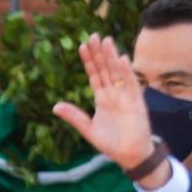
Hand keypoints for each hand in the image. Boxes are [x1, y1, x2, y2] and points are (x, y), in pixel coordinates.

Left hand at [53, 34, 161, 176]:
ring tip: (106, 41)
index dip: (89, 61)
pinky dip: (126, 72)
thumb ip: (74, 116)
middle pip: (105, 69)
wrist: (130, 155)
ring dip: (112, 57)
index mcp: (102, 99)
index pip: (94, 75)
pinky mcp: (136, 102)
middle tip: (93, 35)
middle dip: (99, 53)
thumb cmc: (111, 143)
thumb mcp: (88, 129)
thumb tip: (55, 106)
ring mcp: (125, 96)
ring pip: (117, 72)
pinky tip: (121, 59)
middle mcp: (113, 94)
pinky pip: (131, 84)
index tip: (82, 46)